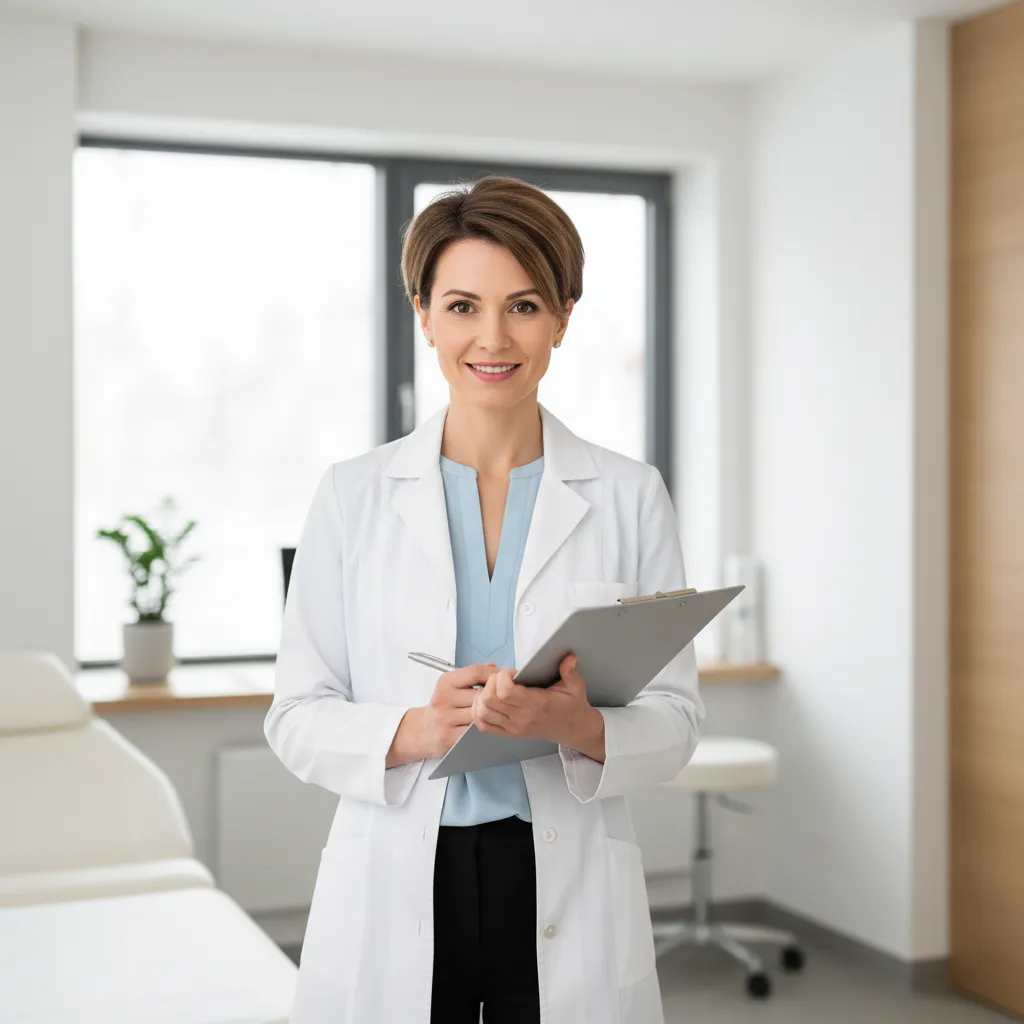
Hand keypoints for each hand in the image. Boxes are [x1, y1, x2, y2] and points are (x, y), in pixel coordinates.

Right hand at [417, 662, 495, 758]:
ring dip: (491, 711)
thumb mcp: (451, 686)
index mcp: (445, 682)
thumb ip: (473, 676)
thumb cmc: (443, 706)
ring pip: (480, 712)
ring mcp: (446, 718)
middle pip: (480, 693)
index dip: (493, 674)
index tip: (502, 678)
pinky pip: (476, 729)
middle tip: (503, 697)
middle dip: (495, 695)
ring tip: (495, 710)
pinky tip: (487, 723)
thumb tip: (493, 666)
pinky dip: (485, 725)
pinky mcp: (450, 736)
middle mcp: (443, 698)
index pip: (475, 672)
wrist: (423, 731)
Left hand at [472, 654, 604, 758]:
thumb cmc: (571, 705)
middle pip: (489, 700)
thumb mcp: (575, 686)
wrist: (572, 729)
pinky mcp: (509, 733)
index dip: (502, 677)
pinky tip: (489, 702)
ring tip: (495, 689)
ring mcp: (513, 727)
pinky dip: (480, 712)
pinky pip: (483, 725)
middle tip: (502, 678)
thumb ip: (571, 671)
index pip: (505, 692)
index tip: (513, 673)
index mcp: (537, 704)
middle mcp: (522, 718)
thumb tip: (569, 657)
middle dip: (491, 683)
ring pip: (482, 712)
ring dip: (483, 696)